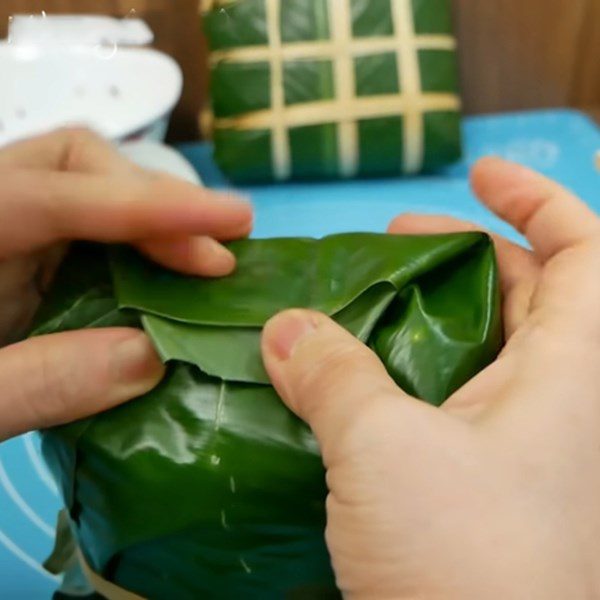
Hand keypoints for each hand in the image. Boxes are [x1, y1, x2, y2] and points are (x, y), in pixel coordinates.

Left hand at [0, 128, 251, 441]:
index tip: (231, 221)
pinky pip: (92, 231)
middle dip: (157, 201)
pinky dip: (140, 249)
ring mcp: (8, 231)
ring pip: (91, 190)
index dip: (148, 203)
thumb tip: (155, 357)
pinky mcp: (26, 256)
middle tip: (221, 253)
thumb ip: (40, 384)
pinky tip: (171, 280)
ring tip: (209, 261)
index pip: (54, 192)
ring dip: (157, 220)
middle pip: (75, 164)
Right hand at [262, 158, 599, 598]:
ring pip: (481, 353)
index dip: (538, 199)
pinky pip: (450, 407)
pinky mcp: (486, 488)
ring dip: (423, 321)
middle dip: (461, 254)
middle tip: (389, 242)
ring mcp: (524, 450)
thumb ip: (333, 378)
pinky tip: (350, 386)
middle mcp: (560, 405)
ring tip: (356, 309)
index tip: (477, 174)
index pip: (585, 253)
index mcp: (573, 375)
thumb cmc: (470, 565)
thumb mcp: (387, 452)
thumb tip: (284, 329)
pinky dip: (406, 382)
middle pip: (524, 295)